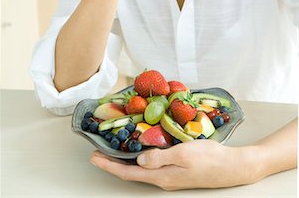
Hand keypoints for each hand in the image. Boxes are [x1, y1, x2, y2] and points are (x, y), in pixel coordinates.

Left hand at [90, 140, 255, 189]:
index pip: (129, 173)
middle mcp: (163, 179)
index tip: (94, 158)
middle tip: (99, 152)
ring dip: (126, 161)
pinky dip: (141, 158)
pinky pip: (153, 165)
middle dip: (114, 163)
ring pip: (142, 169)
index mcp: (162, 176)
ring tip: (114, 150)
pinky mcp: (178, 170)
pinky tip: (141, 149)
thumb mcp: (183, 154)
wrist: (232, 166)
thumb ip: (159, 158)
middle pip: (132, 172)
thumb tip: (138, 160)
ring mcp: (171, 176)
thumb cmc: (209, 158)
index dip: (110, 166)